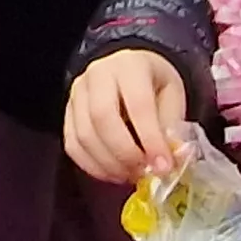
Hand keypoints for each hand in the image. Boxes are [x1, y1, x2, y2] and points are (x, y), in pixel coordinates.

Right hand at [65, 48, 191, 185]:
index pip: (138, 104)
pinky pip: (73, 145)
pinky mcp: (67, 113)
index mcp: (131, 65)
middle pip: (102, 118)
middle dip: (125, 153)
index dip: (151, 139)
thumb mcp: (173, 97)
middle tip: (144, 173)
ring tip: (131, 175)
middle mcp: (98, 75)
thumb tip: (169, 162)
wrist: (129, 70)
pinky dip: (93, 167)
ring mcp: (77, 93)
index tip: (163, 167)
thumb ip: (171, 128)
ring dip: (109, 164)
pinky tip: (113, 173)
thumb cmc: (153, 84)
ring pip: (84, 136)